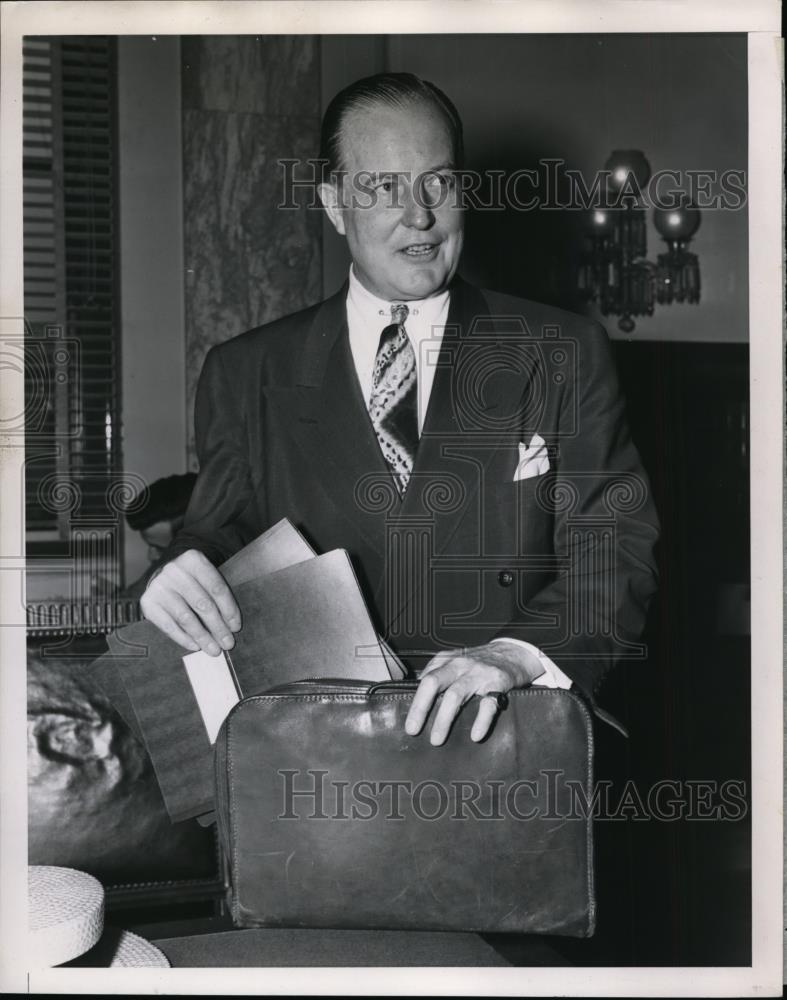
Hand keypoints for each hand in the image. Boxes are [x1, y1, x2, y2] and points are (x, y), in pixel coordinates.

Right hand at [139, 549, 240, 655]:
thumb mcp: (206, 577)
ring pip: (186, 617)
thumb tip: (231, 627)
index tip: (236, 627)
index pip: (216, 588)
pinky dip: (183, 638)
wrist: (163, 575)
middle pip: (202, 604)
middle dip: (218, 627)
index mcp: (194, 560)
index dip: (229, 610)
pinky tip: (195, 646)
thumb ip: (218, 595)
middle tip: (228, 643)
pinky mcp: (148, 602)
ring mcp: (159, 586)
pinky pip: (168, 625)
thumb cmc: (193, 580)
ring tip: (213, 649)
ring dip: (202, 636)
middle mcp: (175, 570)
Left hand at [404, 641, 545, 745]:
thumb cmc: (479, 664)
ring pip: (455, 695)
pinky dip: (480, 721)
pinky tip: (475, 735)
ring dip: (444, 719)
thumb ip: (438, 676)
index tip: (409, 724)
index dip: (414, 702)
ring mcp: (478, 673)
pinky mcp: (497, 683)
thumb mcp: (455, 663)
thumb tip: (416, 701)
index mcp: (446, 661)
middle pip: (433, 683)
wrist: (513, 653)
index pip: (425, 680)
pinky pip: (487, 704)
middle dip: (421, 707)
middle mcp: (459, 665)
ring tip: (436, 739)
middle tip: (413, 730)